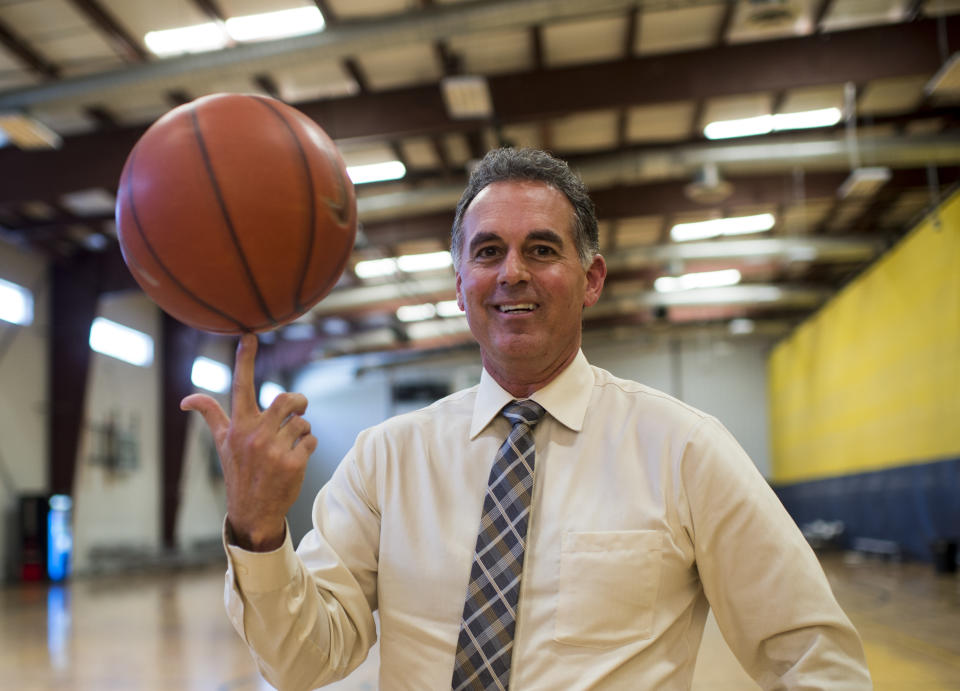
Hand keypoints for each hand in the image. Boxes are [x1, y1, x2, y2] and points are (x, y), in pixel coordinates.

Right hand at [181, 334, 316, 550]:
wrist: (253, 511)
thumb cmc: (238, 471)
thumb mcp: (222, 443)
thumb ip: (210, 416)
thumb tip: (185, 400)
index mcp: (238, 426)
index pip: (241, 385)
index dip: (245, 358)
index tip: (249, 334)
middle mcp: (254, 436)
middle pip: (285, 400)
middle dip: (298, 401)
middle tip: (299, 408)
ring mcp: (274, 450)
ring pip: (302, 422)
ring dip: (303, 429)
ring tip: (293, 442)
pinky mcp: (293, 463)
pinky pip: (311, 439)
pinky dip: (309, 445)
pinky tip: (297, 457)